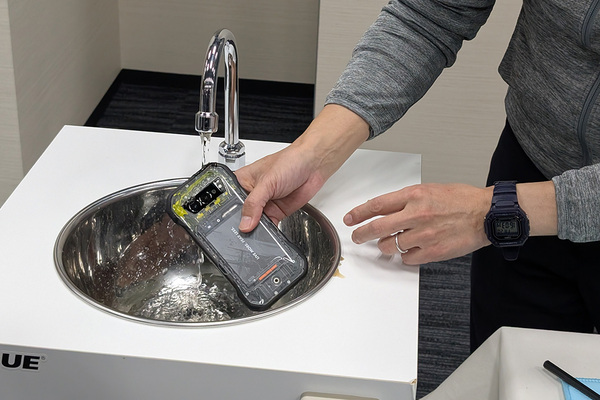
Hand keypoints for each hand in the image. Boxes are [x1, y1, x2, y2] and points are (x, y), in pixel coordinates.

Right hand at [236, 104, 369, 231]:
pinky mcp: (276, 212)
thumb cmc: (290, 162)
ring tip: (254, 235)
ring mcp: (264, 204)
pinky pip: (268, 227)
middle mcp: (251, 193)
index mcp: (242, 181)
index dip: (227, 213)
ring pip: (254, 223)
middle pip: (240, 214)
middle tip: (242, 233)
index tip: (229, 225)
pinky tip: (266, 235)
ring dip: (255, 230)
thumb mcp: (267, 182)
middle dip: (242, 224)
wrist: (313, 166)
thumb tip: (245, 223)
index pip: (229, 200)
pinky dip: (268, 233)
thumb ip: (254, 204)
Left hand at [343, 183, 492, 264]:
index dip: (359, 213)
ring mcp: (424, 235)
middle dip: (362, 234)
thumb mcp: (429, 190)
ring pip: (390, 245)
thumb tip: (386, 209)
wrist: (486, 214)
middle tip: (357, 237)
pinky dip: (405, 255)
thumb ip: (406, 200)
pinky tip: (410, 250)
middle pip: (377, 228)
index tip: (350, 218)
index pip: (377, 205)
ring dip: (386, 246)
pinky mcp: (432, 251)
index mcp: (414, 196)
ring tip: (389, 243)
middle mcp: (416, 214)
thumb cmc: (461, 199)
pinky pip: (407, 258)